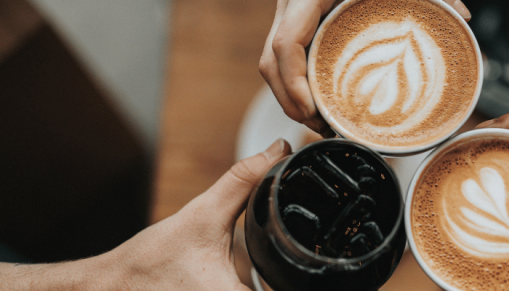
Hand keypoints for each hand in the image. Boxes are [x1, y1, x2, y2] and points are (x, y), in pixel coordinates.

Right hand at [0, 139, 291, 289]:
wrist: (109, 288)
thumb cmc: (149, 262)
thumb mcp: (201, 215)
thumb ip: (242, 182)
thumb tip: (277, 150)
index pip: (292, 286)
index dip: (314, 281)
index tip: (329, 266)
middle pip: (288, 290)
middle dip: (293, 278)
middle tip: (316, 264)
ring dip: (279, 281)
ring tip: (284, 267)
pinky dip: (260, 285)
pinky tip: (259, 275)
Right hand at [259, 0, 470, 136]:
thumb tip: (463, 15)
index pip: (284, 44)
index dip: (293, 84)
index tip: (313, 111)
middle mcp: (291, 6)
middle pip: (271, 64)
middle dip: (292, 103)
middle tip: (323, 128)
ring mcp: (288, 16)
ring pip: (273, 65)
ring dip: (291, 98)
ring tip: (322, 123)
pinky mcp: (294, 23)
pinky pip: (283, 59)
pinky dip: (295, 84)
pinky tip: (318, 101)